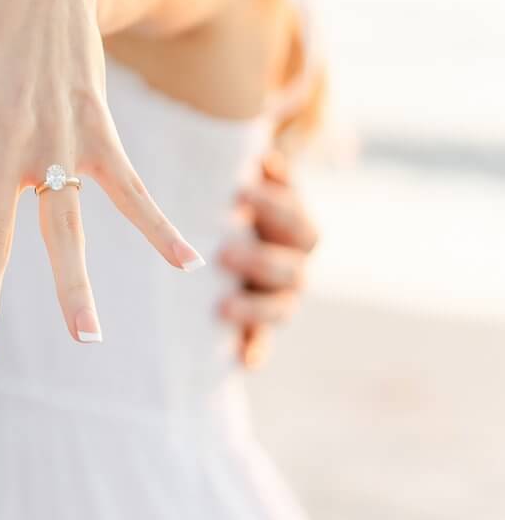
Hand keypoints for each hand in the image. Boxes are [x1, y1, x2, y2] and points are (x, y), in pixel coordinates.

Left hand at [217, 152, 318, 367]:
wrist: (226, 242)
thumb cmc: (233, 202)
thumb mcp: (247, 182)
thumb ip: (259, 171)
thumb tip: (266, 159)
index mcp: (296, 230)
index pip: (299, 222)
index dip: (275, 205)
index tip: (240, 190)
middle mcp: (294, 267)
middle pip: (292, 269)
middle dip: (260, 260)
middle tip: (222, 253)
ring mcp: (278, 300)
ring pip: (280, 310)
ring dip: (254, 309)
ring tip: (221, 306)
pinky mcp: (256, 329)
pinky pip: (259, 345)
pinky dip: (254, 352)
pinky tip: (242, 361)